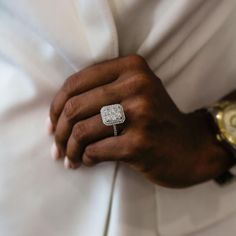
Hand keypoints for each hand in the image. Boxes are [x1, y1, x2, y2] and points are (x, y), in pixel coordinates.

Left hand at [49, 55, 233, 187]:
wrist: (192, 146)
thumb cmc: (156, 120)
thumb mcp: (135, 93)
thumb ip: (101, 91)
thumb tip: (57, 113)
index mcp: (131, 67)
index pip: (76, 82)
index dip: (56, 106)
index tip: (52, 125)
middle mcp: (137, 85)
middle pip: (75, 107)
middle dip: (59, 131)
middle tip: (56, 146)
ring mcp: (140, 114)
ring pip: (82, 131)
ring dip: (69, 149)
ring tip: (68, 158)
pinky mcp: (140, 143)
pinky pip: (95, 151)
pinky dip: (85, 159)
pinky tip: (86, 162)